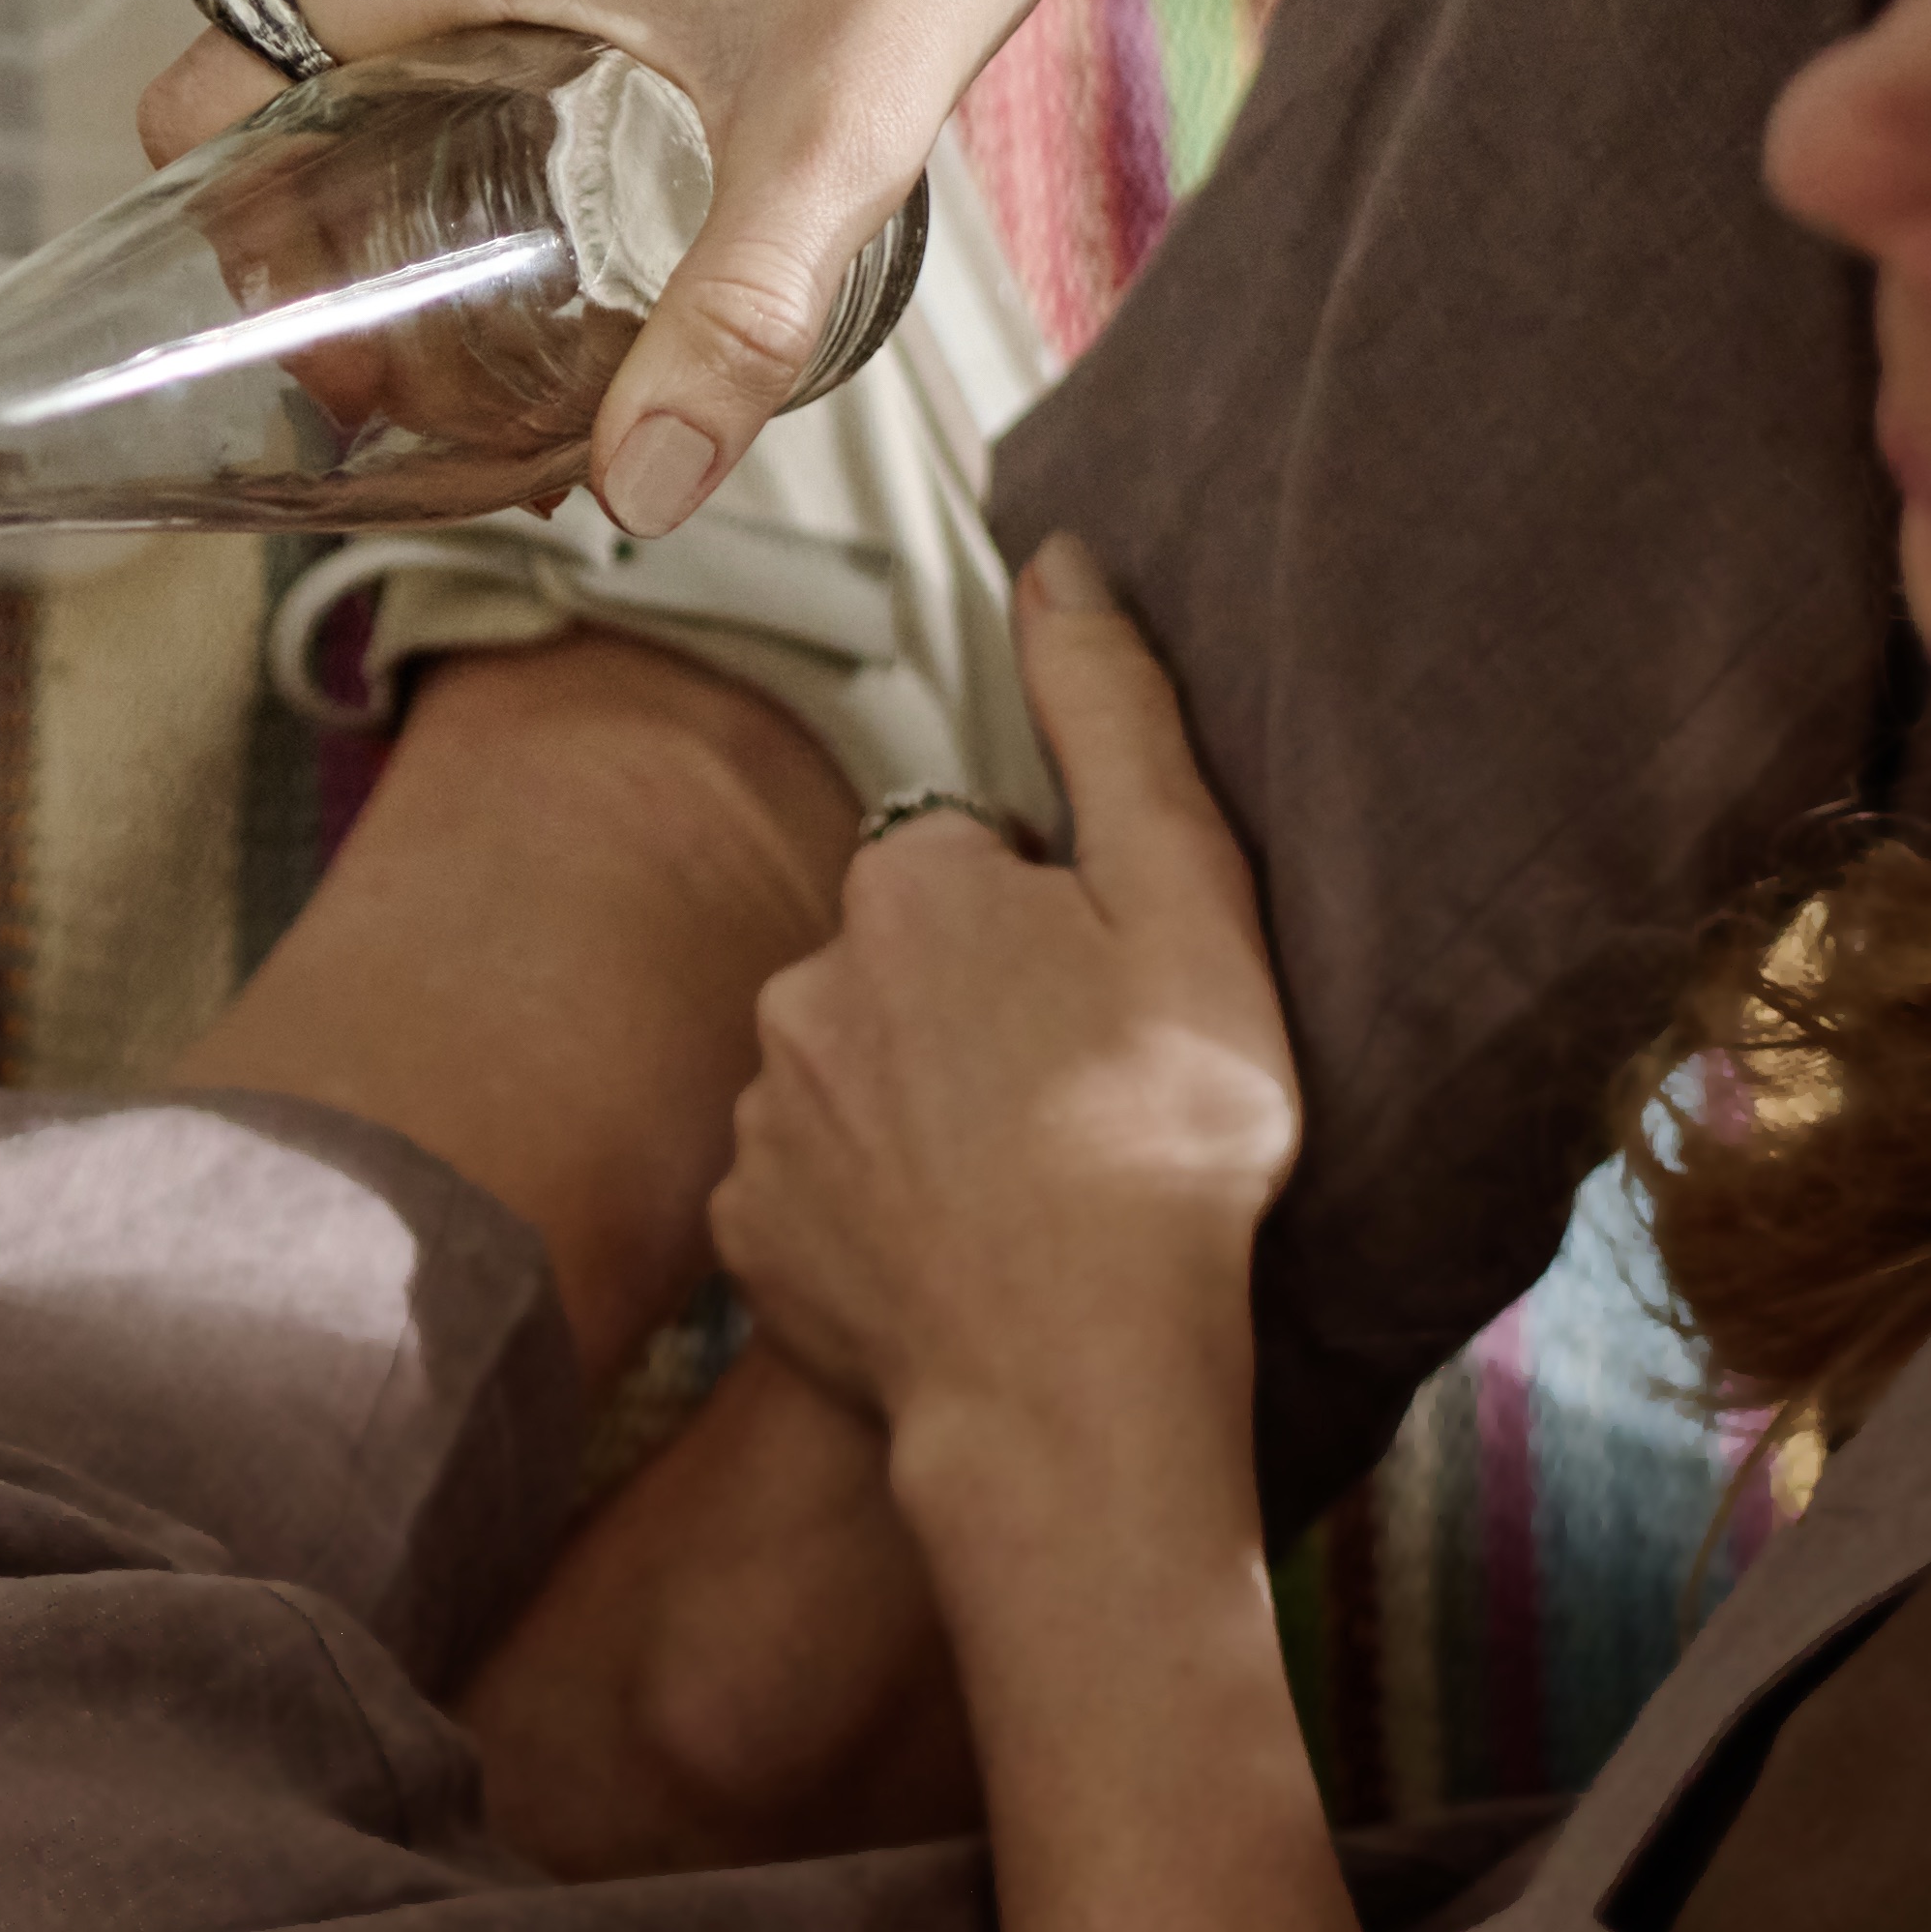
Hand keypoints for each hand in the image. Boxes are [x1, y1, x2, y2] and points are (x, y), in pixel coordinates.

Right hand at [132, 0, 1136, 532]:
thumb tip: (647, 490)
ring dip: (383, 153)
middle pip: (272, 78)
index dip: (228, 239)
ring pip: (350, 29)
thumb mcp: (830, 140)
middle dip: (319, 225)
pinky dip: (446, 80)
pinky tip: (549, 167)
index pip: (206, 92)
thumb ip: (731, 327)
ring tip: (478, 281)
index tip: (319, 334)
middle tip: (410, 354)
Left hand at [713, 542, 1301, 1449]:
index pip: (975, 869)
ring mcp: (760, 1117)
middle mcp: (798, 985)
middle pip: (903, 977)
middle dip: (977, 1021)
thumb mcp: (1185, 899)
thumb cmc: (1166, 1133)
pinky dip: (876, 1223)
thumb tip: (1057, 557)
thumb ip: (1117, 718)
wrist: (1078, 1374)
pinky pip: (816, 1201)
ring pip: (855, 1087)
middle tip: (1084, 1112)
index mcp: (904, 887)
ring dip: (925, 1123)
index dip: (1058, 935)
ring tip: (1028, 1199)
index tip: (1119, 1015)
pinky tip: (960, 1266)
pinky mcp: (745, 1237)